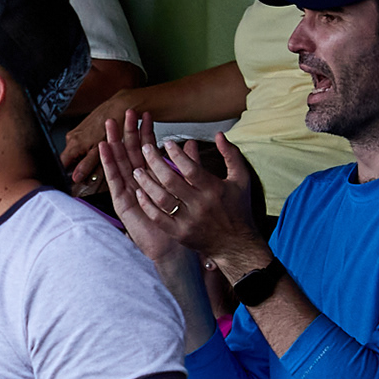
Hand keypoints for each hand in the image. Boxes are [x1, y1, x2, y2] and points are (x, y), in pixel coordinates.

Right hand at [62, 90, 140, 177]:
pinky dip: (88, 149)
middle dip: (78, 166)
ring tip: (97, 156)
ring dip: (84, 157)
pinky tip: (98, 147)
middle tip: (91, 169)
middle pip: (68, 159)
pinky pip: (80, 144)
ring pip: (75, 152)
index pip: (61, 164)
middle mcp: (72, 137)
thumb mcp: (100, 151)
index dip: (66, 174)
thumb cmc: (113, 125)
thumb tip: (76, 177)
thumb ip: (86, 165)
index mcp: (74, 144)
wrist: (120, 106)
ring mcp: (76, 132)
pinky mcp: (82, 129)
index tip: (74, 180)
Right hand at [96, 110, 179, 262]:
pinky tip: (104, 147)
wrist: (174, 246)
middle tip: (126, 111)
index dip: (146, 131)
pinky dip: (108, 162)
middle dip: (127, 131)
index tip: (146, 113)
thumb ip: (188, 165)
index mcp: (153, 177)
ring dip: (114, 141)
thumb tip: (191, 142)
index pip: (147, 149)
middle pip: (130, 152)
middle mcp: (138, 182)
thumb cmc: (180, 221)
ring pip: (119, 161)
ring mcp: (128, 191)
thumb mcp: (187, 187)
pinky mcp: (121, 201)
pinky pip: (113, 179)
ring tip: (110, 123)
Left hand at [111, 117, 266, 275]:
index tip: (166, 142)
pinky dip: (147, 204)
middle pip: (171, 181)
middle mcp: (200, 205)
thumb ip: (231, 154)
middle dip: (155, 163)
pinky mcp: (179, 233)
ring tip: (137, 170)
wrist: (235, 244)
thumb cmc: (238, 208)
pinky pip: (158, 217)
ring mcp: (187, 221)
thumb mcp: (241, 179)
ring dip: (146, 183)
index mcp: (214, 190)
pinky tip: (139, 192)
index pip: (191, 169)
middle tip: (145, 148)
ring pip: (161, 199)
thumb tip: (218, 134)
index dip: (177, 154)